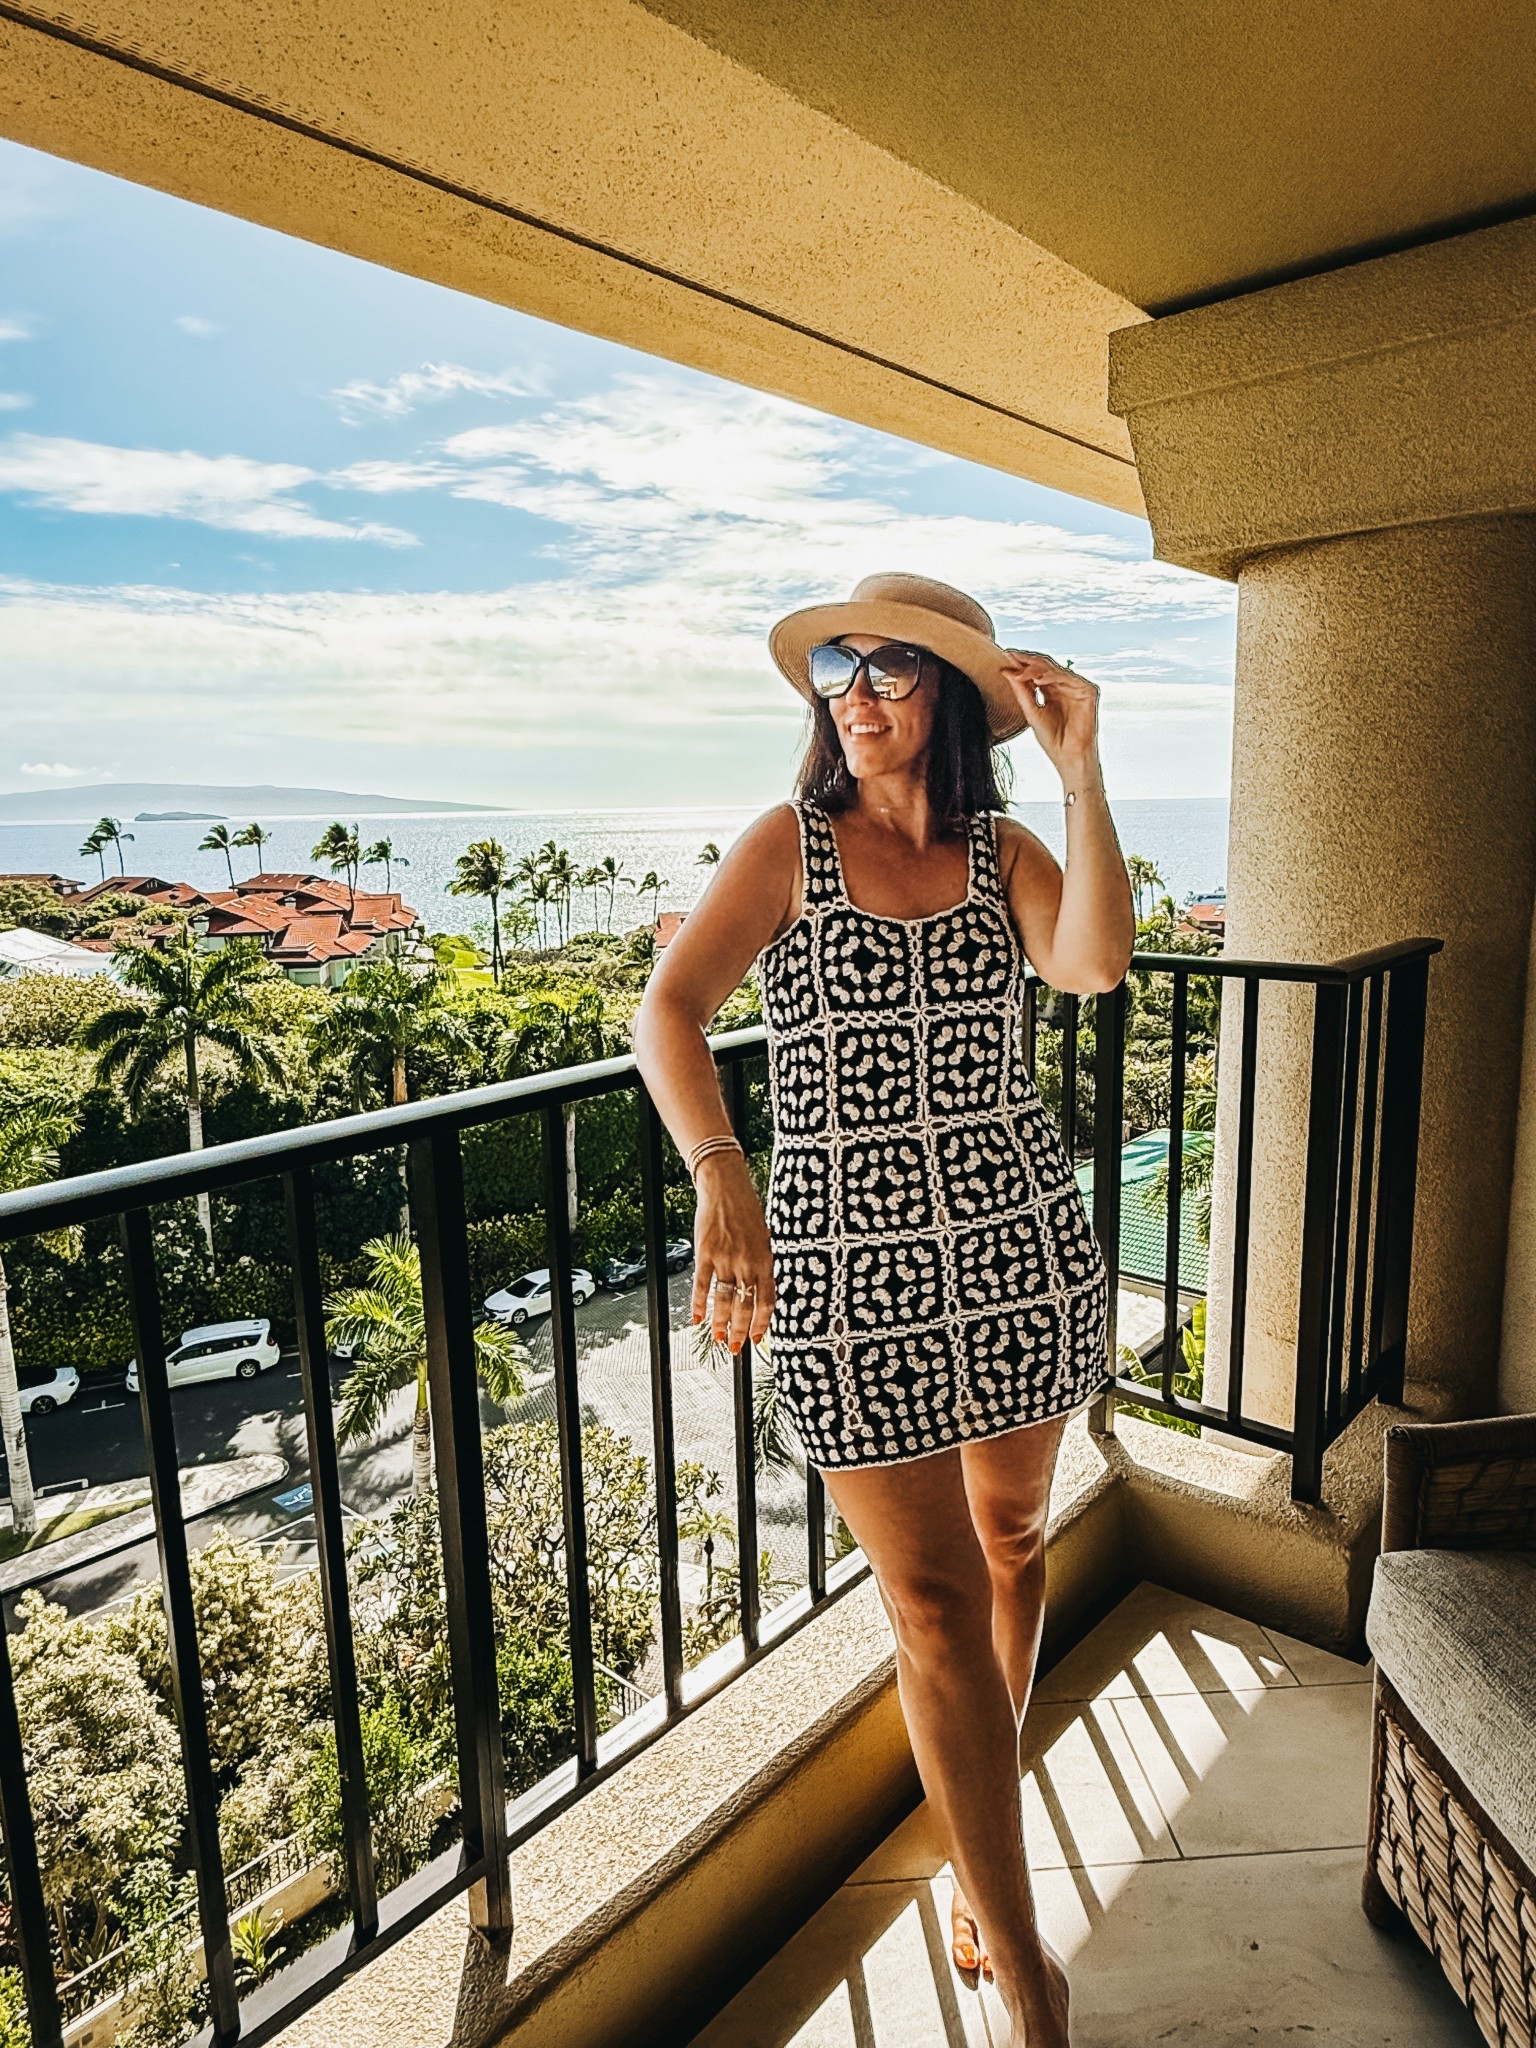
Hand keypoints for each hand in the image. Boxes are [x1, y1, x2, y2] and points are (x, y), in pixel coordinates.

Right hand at [689, 1154, 775, 1352]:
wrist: (726, 1187)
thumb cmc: (747, 1212)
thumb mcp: (763, 1239)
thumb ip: (761, 1265)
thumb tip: (758, 1292)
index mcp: (765, 1260)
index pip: (766, 1300)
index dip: (762, 1322)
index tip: (758, 1339)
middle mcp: (747, 1262)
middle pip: (745, 1305)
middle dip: (741, 1330)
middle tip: (736, 1348)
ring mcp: (725, 1259)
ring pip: (724, 1300)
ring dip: (721, 1323)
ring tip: (719, 1338)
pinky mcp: (705, 1253)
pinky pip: (701, 1285)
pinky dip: (698, 1305)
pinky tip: (697, 1319)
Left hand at [1001, 650, 1100, 776]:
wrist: (1068, 756)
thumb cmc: (1053, 739)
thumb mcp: (1031, 712)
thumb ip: (1021, 692)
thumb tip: (1006, 672)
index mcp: (1051, 691)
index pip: (1035, 672)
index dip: (1020, 664)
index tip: (1004, 657)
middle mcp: (1064, 686)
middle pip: (1045, 666)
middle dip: (1027, 660)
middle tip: (1010, 655)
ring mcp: (1076, 687)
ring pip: (1055, 670)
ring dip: (1036, 668)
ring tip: (1020, 670)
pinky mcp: (1088, 691)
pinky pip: (1068, 678)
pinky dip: (1053, 676)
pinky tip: (1039, 679)